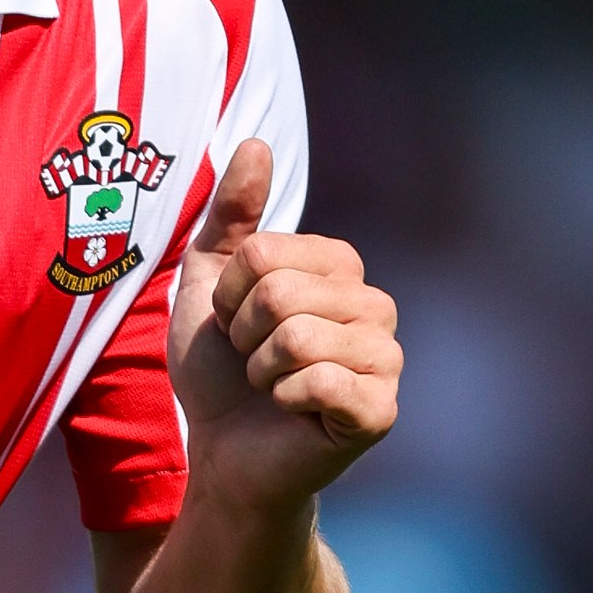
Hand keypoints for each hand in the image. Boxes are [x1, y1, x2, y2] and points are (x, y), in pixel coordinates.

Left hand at [170, 139, 400, 519]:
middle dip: (242, 335)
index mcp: (339, 266)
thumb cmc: (220, 366)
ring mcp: (385, 358)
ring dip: (260, 369)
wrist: (223, 449)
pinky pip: (319, 383)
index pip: (261, 254)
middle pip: (278, 292)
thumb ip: (231, 215)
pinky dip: (284, 399)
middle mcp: (374, 305)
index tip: (235, 322)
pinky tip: (293, 412)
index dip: (228, 295)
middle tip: (253, 360)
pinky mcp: (381, 410)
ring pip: (297, 337)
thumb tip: (255, 143)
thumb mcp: (208, 281)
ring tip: (271, 384)